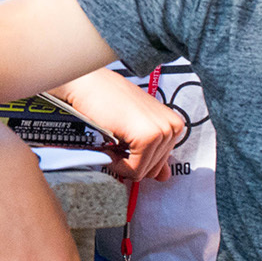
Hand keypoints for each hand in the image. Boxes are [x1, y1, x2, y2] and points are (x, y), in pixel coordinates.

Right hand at [51, 68, 183, 181]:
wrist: (87, 84)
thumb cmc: (106, 100)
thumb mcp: (135, 128)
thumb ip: (153, 153)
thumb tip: (164, 176)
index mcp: (174, 124)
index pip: (159, 164)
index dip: (135, 159)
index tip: (122, 145)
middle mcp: (173, 127)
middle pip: (153, 170)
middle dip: (129, 162)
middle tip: (114, 142)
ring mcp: (162, 132)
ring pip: (143, 171)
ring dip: (120, 161)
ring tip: (110, 140)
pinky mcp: (148, 137)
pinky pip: (134, 170)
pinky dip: (116, 163)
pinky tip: (108, 144)